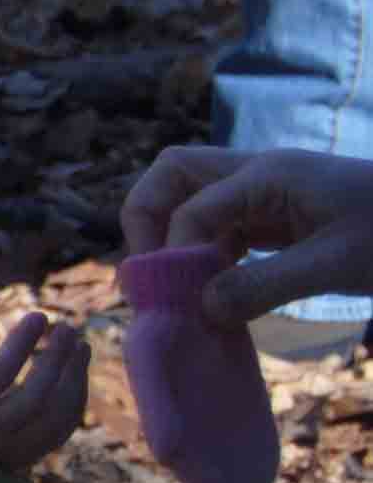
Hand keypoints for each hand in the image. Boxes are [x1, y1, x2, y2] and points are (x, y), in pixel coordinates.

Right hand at [0, 298, 86, 472]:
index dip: (22, 342)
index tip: (39, 316)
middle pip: (37, 396)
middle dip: (58, 359)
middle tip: (68, 327)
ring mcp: (13, 447)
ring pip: (57, 414)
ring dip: (75, 377)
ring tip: (81, 345)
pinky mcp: (30, 455)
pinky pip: (63, 427)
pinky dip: (75, 397)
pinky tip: (76, 370)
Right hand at [122, 145, 372, 324]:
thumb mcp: (335, 265)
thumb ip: (263, 285)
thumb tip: (201, 310)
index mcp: (268, 175)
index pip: (192, 206)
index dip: (174, 252)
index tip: (176, 300)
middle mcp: (259, 173)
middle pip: (174, 174)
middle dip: (147, 218)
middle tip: (149, 273)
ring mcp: (269, 190)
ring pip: (193, 196)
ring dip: (175, 235)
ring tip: (175, 285)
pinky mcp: (281, 213)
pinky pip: (223, 222)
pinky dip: (205, 250)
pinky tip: (214, 286)